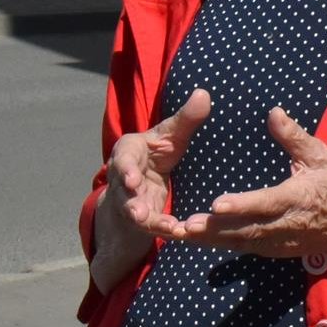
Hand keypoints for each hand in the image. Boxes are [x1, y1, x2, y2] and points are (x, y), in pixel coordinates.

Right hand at [91, 88, 210, 288]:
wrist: (146, 180)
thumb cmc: (158, 151)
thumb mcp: (172, 135)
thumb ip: (186, 118)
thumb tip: (203, 93)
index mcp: (128, 151)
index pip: (123, 158)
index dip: (125, 169)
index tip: (131, 180)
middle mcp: (123, 177)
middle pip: (124, 190)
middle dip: (131, 201)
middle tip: (140, 213)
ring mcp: (129, 199)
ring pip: (135, 211)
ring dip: (148, 221)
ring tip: (167, 228)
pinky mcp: (141, 218)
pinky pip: (150, 225)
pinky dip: (163, 229)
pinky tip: (180, 233)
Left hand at [162, 106, 326, 262]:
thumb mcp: (321, 155)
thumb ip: (295, 137)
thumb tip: (273, 112)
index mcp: (297, 198)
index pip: (265, 203)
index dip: (241, 205)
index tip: (216, 205)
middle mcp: (285, 225)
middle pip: (245, 230)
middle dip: (214, 229)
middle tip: (184, 225)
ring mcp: (279, 241)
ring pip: (240, 243)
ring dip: (210, 240)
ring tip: (180, 233)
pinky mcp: (274, 249)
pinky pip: (244, 248)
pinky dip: (220, 244)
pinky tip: (197, 238)